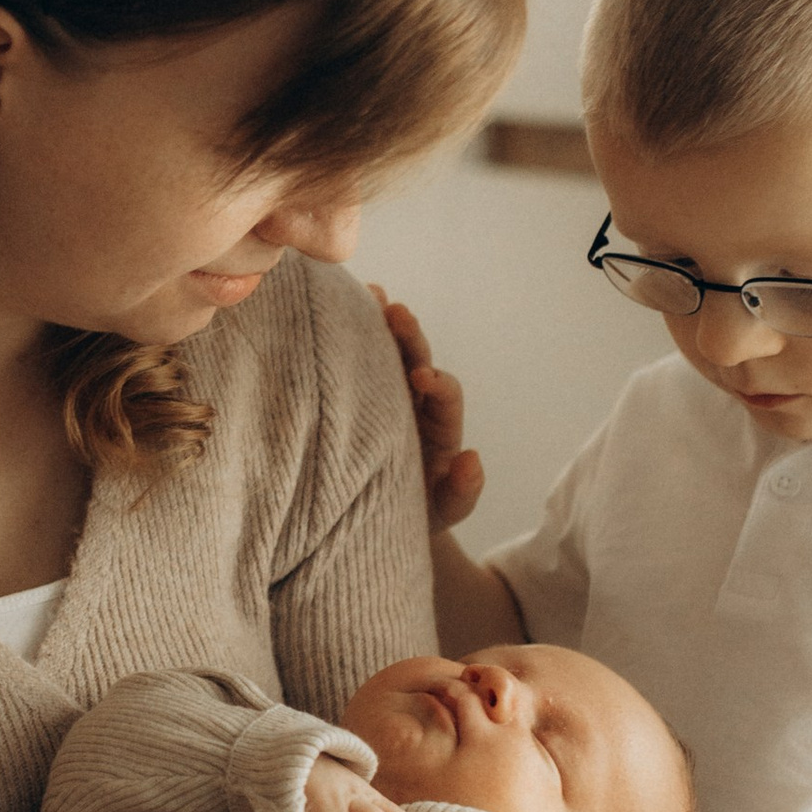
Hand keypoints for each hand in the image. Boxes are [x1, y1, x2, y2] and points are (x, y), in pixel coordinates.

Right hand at [370, 287, 481, 532]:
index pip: (446, 393)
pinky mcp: (359, 395)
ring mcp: (388, 394)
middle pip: (419, 359)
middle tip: (396, 312)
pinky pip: (359, 360)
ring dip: (380, 322)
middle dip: (410, 337)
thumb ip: (463, 491)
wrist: (383, 519)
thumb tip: (473, 459)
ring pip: (388, 352)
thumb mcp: (445, 511)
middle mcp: (417, 402)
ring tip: (370, 292)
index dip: (437, 382)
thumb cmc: (418, 514)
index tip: (421, 377)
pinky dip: (355, 332)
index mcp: (442, 425)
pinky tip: (338, 305)